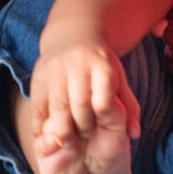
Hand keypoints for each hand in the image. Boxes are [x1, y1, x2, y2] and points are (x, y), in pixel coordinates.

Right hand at [26, 37, 139, 159]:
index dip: (102, 116)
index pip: (103, 99)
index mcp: (101, 65)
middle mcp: (77, 64)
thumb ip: (129, 107)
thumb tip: (135, 134)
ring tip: (69, 139)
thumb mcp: (118, 79)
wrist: (72, 34)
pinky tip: (49, 134)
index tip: (102, 122)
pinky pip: (38, 108)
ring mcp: (55, 70)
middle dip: (84, 127)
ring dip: (63, 130)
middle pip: (80, 105)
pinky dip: (41, 126)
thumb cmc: (99, 65)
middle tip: (85, 135)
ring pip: (58, 108)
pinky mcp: (38, 78)